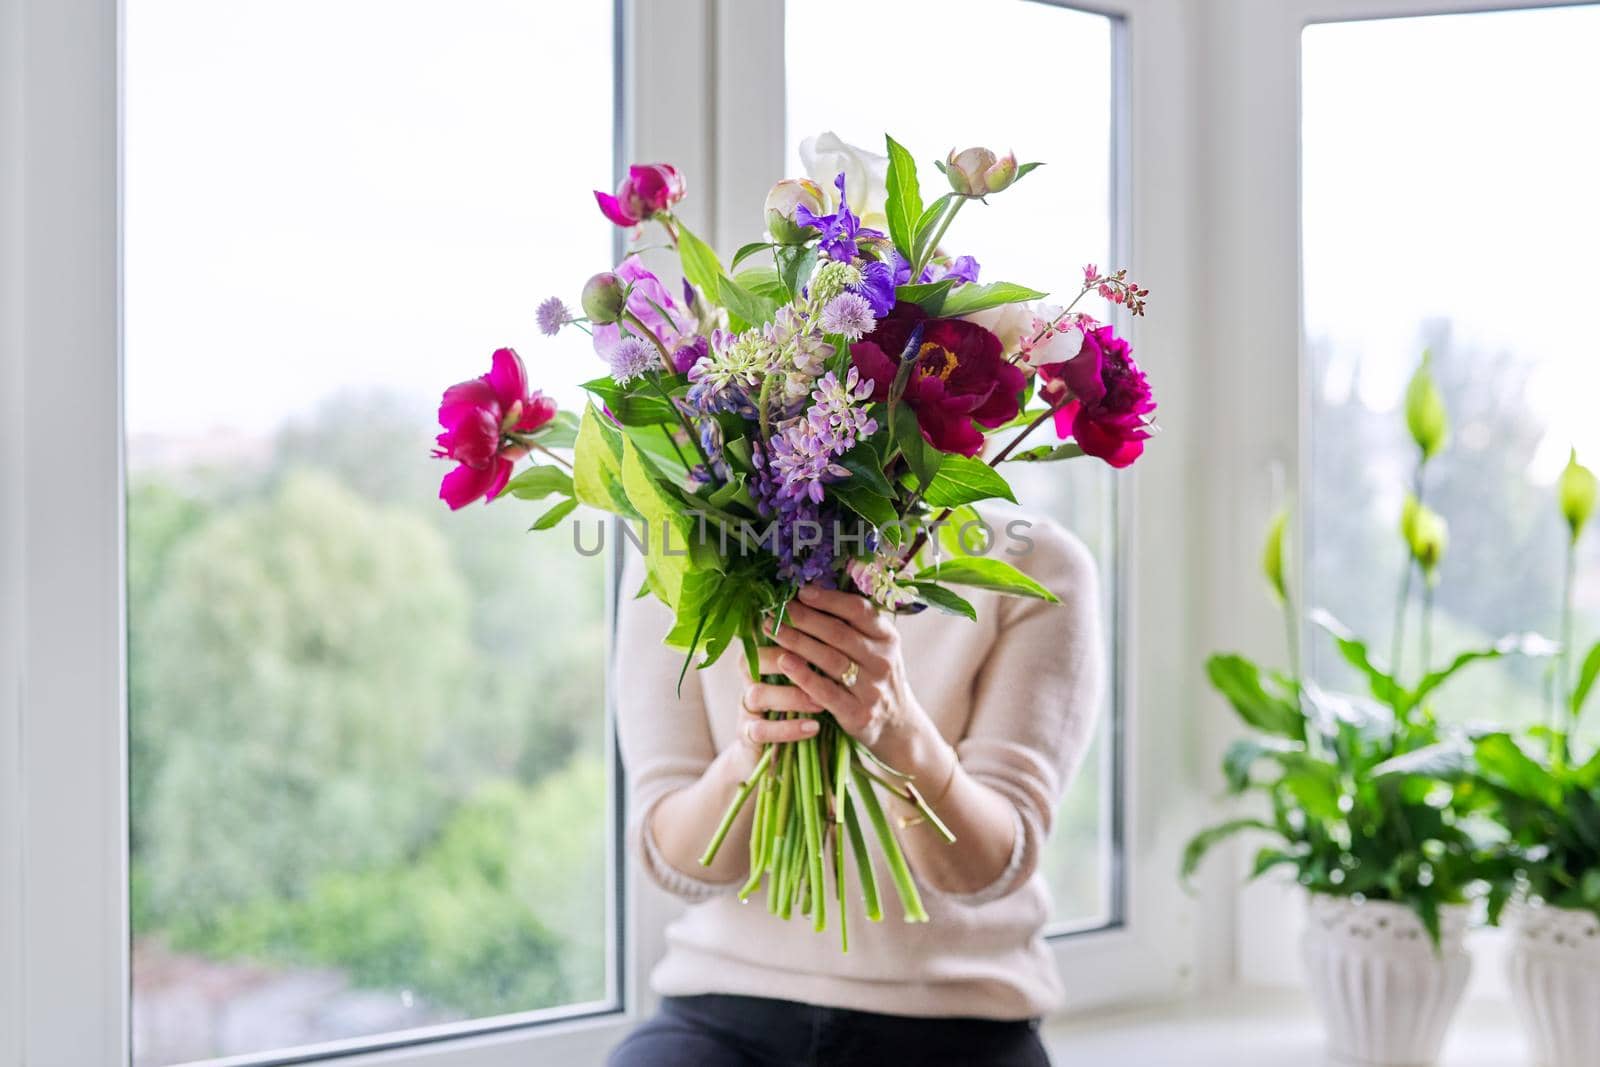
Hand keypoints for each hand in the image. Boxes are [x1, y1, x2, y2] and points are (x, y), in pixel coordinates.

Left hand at [744, 583, 926, 757]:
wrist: (897, 724)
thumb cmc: (874, 676)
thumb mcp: (875, 647)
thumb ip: (851, 624)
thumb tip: (809, 592)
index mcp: (887, 637)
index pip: (859, 610)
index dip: (829, 599)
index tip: (801, 591)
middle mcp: (883, 660)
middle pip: (839, 633)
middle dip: (805, 618)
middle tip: (777, 609)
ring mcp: (873, 689)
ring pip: (830, 660)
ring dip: (797, 642)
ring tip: (772, 629)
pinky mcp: (859, 714)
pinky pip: (827, 692)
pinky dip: (803, 676)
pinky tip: (783, 662)